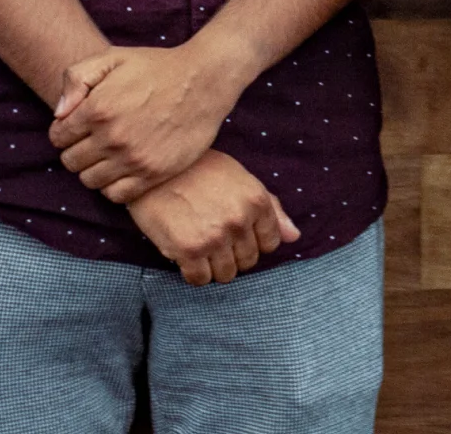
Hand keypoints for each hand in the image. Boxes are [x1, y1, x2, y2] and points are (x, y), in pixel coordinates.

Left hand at [52, 44, 245, 205]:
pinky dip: (113, 186)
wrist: (204, 80)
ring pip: (90, 181)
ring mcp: (133, 158)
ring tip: (108, 155)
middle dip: (77, 151)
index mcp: (97, 109)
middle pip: (71, 162)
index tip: (79, 127)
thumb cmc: (157, 67)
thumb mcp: (113, 57)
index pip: (57, 137)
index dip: (64, 132)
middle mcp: (112, 137)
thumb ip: (76, 78)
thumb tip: (58, 113)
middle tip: (94, 141)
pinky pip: (116, 195)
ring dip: (93, 170)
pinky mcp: (153, 173)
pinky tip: (123, 169)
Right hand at [126, 151, 297, 285]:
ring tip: (200, 244)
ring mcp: (215, 237)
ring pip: (226, 274)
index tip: (235, 233)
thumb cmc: (199, 169)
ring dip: (213, 265)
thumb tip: (294, 236)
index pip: (270, 243)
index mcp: (256, 200)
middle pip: (248, 261)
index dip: (252, 241)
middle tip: (213, 236)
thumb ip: (270, 208)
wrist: (156, 169)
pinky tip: (185, 253)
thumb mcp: (241, 178)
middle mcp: (239, 220)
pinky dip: (193, 272)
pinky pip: (200, 280)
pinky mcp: (189, 250)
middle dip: (233, 254)